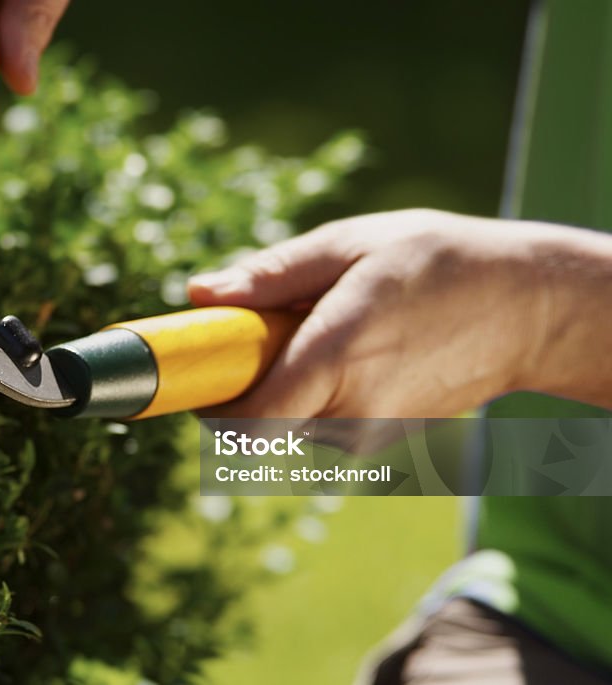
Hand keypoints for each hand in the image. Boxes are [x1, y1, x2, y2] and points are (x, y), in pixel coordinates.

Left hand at [188, 209, 611, 417]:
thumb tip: (200, 294)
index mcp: (337, 358)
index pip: (247, 422)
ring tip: (325, 328)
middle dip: (243, 385)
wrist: (528, 309)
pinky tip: (353, 350)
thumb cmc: (439, 262)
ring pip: (287, 424)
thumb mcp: (349, 246)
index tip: (196, 373)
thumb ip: (270, 277)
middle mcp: (351, 412)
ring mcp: (371, 435)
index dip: (208, 405)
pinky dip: (313, 393)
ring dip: (281, 385)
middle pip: (258, 426)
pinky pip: (321, 423)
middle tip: (264, 332)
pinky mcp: (384, 440)